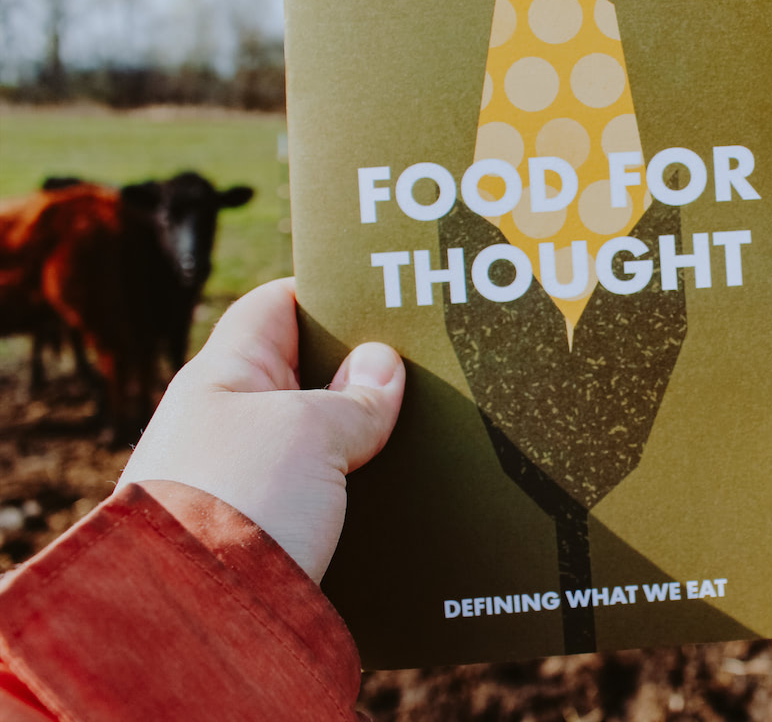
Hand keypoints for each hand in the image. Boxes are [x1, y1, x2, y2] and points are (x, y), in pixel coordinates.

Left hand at [118, 277, 403, 582]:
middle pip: (307, 376)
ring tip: (430, 430)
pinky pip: (325, 495)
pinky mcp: (268, 535)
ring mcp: (246, 480)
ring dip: (369, 437)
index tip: (388, 295)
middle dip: (365, 373)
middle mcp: (228, 424)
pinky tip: (405, 491)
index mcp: (223, 377)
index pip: (277, 307)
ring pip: (322, 441)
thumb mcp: (309, 432)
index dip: (332, 296)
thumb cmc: (241, 505)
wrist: (195, 624)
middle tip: (428, 364)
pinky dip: (362, 489)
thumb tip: (383, 364)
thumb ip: (355, 397)